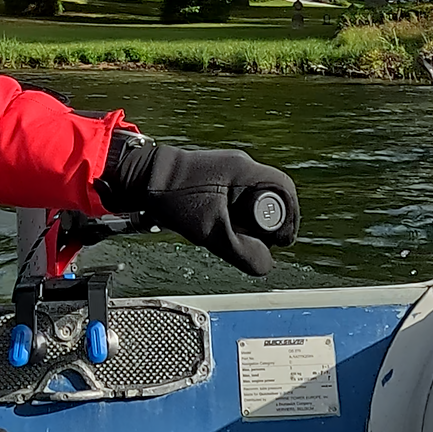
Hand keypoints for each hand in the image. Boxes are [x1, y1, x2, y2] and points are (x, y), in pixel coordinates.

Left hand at [94, 131, 298, 275]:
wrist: (144, 179)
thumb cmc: (175, 199)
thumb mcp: (211, 231)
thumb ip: (242, 252)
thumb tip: (267, 266)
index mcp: (245, 172)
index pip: (285, 192)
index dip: (287, 220)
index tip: (279, 241)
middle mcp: (243, 166)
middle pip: (274, 197)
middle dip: (269, 224)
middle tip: (257, 243)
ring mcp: (231, 169)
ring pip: (256, 200)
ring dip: (252, 222)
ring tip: (235, 236)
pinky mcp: (220, 177)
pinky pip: (241, 199)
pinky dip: (238, 216)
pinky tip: (223, 227)